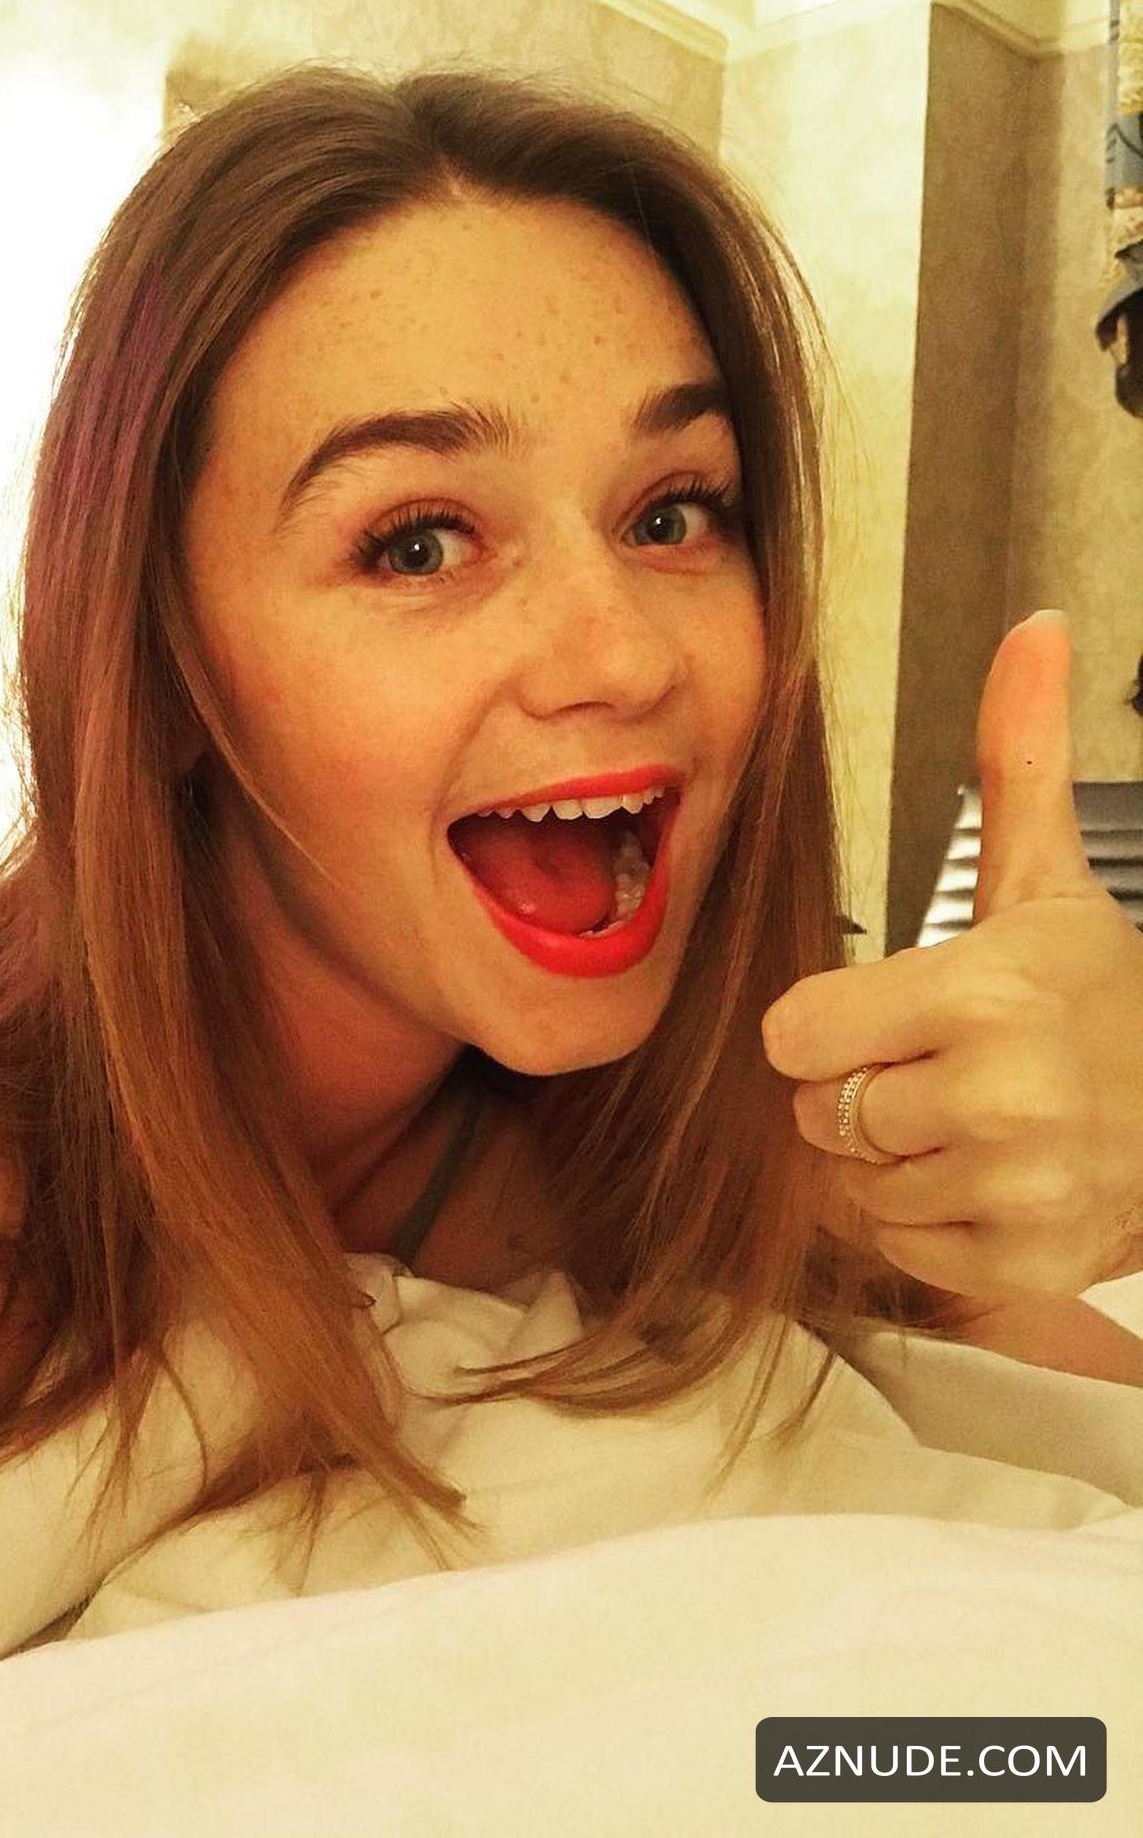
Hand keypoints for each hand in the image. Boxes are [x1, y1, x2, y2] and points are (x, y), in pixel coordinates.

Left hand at [761, 610, 1142, 1302]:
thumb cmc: (1099, 1000)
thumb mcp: (1048, 882)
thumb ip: (1017, 762)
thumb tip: (1034, 630)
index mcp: (978, 995)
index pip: (792, 1035)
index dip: (829, 1026)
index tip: (891, 1015)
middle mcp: (995, 1098)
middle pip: (815, 1113)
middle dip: (859, 1092)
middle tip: (940, 1068)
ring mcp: (1014, 1189)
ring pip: (849, 1186)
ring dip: (890, 1161)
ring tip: (970, 1121)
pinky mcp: (1022, 1261)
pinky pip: (897, 1250)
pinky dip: (927, 1223)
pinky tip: (987, 1178)